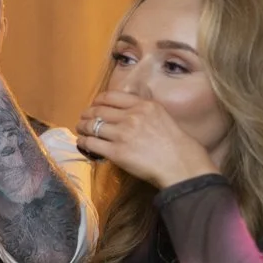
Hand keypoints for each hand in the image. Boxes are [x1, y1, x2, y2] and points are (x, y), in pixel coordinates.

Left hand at [78, 91, 218, 189]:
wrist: (182, 165)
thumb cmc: (176, 144)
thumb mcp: (162, 116)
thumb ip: (143, 110)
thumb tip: (124, 111)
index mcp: (143, 105)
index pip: (110, 96)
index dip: (97, 101)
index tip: (93, 106)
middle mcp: (132, 116)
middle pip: (97, 111)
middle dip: (86, 115)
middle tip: (82, 120)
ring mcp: (123, 134)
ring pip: (91, 126)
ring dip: (82, 128)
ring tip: (81, 131)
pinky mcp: (117, 152)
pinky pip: (91, 143)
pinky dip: (84, 142)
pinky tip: (84, 144)